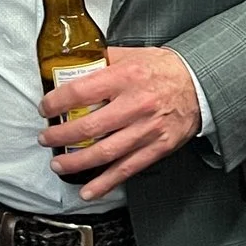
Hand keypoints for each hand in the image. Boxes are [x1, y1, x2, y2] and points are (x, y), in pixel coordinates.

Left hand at [37, 46, 199, 200]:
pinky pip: (127, 169)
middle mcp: (135, 105)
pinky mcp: (157, 148)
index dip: (57, 102)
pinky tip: (88, 191)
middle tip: (46, 138)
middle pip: (89, 127)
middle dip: (60, 136)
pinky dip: (106, 183)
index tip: (45, 108)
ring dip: (76, 162)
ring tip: (58, 164)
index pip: (81, 91)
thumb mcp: (131, 54)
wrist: (200, 84)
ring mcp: (146, 130)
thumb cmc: (162, 68)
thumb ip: (102, 59)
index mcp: (125, 77)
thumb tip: (71, 64)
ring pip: (105, 152)